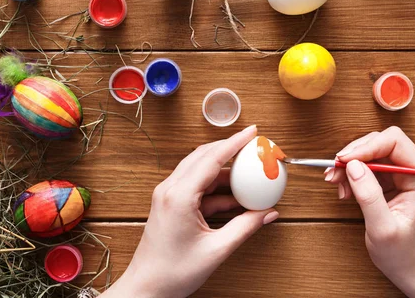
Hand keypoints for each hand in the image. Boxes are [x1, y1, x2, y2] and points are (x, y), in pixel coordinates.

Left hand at [102, 125, 278, 297]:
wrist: (146, 287)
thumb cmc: (173, 272)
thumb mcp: (217, 250)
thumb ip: (245, 227)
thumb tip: (268, 213)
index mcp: (179, 196)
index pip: (212, 158)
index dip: (235, 142)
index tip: (253, 132)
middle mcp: (170, 189)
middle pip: (204, 157)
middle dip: (231, 150)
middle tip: (254, 148)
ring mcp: (168, 195)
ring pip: (200, 170)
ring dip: (225, 172)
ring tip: (250, 176)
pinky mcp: (170, 204)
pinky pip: (197, 187)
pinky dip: (217, 189)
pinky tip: (236, 198)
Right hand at [325, 126, 414, 292]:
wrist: (409, 267)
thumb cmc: (403, 253)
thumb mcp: (382, 228)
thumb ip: (369, 195)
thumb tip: (353, 166)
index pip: (393, 142)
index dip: (365, 147)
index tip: (343, 161)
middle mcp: (413, 170)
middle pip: (379, 142)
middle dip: (354, 155)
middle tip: (334, 171)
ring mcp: (401, 174)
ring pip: (369, 152)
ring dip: (348, 165)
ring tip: (336, 184)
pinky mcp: (389, 180)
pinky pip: (366, 166)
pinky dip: (350, 174)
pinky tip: (344, 190)